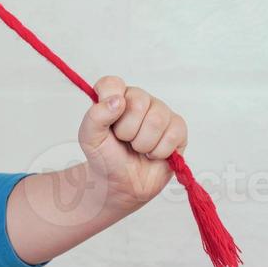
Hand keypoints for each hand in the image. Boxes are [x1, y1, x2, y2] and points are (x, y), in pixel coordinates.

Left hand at [77, 74, 188, 211]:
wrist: (122, 183)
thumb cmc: (105, 157)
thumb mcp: (89, 138)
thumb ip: (96, 116)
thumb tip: (117, 100)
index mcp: (114, 97)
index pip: (112, 83)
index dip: (110, 99)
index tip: (109, 119)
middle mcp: (138, 100)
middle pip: (138, 102)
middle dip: (127, 130)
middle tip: (124, 140)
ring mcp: (160, 112)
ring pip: (157, 119)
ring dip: (143, 143)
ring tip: (138, 148)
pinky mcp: (177, 128)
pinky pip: (174, 133)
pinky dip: (159, 151)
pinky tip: (153, 153)